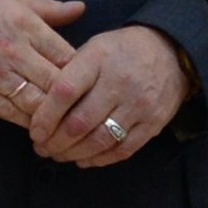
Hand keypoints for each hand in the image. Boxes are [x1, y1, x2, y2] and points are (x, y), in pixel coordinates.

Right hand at [0, 0, 89, 126]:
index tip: (91, 83)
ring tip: (67, 124)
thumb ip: (49, 8)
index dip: (82, 73)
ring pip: (36, 102)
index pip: (68, 56)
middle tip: (86, 111)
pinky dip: (28, 122)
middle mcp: (15, 52)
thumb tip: (81, 8)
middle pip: (56, 83)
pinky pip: (11, 113)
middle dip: (73, 99)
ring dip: (53, 116)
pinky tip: (39, 127)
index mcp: (27, 26)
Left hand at [34, 25, 194, 167]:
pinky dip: (99, 159)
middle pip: (79, 123)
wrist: (172, 51)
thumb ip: (70, 74)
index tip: (35, 131)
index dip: (45, 117)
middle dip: (54, 142)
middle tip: (42, 147)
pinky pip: (122, 150)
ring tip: (59, 154)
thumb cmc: (122, 52)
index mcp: (99, 59)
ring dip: (73, 154)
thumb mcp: (94, 48)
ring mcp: (139, 104)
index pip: (65, 92)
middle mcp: (120, 82)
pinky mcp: (154, 122)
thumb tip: (41, 109)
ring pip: (99, 140)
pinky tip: (84, 159)